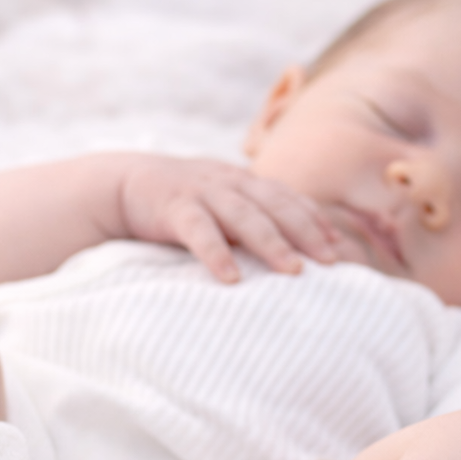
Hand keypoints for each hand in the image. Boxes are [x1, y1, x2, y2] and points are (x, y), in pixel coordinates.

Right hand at [117, 154, 339, 282]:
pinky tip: (230, 278)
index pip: (288, 197)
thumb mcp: (219, 203)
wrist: (122, 184)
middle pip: (276, 205)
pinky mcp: (173, 208)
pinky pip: (199, 231)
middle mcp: (228, 183)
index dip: (314, 219)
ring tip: (293, 271)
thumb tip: (290, 254)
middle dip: (306, 231)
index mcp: (243, 181)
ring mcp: (202, 193)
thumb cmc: (180, 204)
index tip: (338, 246)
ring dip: (272, 243)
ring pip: (245, 216)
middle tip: (330, 262)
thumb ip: (250, 219)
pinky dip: (216, 254)